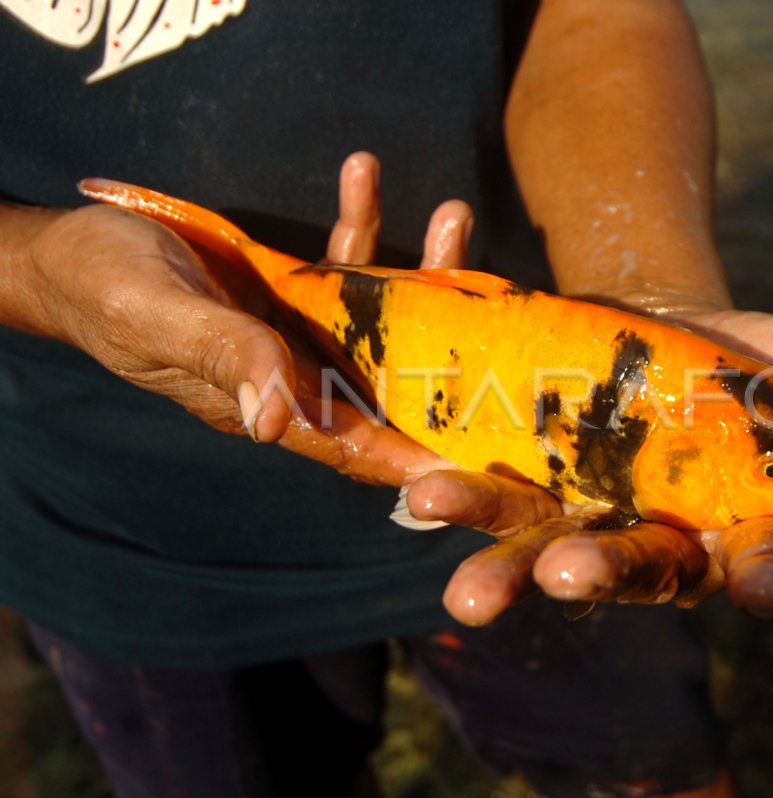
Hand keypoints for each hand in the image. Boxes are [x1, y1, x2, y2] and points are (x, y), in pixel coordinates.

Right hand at [10, 154, 472, 486]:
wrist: (74, 247)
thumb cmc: (104, 290)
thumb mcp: (162, 320)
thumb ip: (224, 360)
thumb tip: (278, 423)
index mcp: (266, 404)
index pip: (352, 442)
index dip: (413, 454)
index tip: (478, 457)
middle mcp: (295, 375)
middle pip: (387, 375)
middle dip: (447, 343)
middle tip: (498, 303)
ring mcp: (298, 332)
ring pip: (379, 312)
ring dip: (420, 265)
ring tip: (452, 210)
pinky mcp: (292, 289)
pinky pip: (341, 261)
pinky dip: (360, 221)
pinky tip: (363, 174)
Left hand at [318, 156, 772, 625]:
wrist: (653, 316)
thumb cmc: (753, 360)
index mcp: (734, 520)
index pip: (762, 560)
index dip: (767, 572)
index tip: (768, 584)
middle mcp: (652, 534)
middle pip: (637, 570)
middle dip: (610, 575)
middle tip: (576, 573)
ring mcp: (578, 510)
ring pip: (543, 551)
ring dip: (504, 563)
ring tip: (465, 583)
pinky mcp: (518, 475)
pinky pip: (484, 498)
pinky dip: (451, 499)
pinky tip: (416, 489)